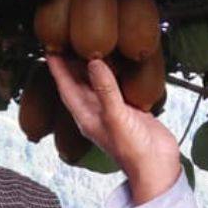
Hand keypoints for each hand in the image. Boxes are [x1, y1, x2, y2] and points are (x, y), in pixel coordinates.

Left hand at [45, 54, 181, 205]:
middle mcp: (96, 112)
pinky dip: (116, 74)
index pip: (66, 88)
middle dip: (72, 64)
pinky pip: (118, 87)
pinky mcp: (130, 110)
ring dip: (94, 67)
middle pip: (79, 84)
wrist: (156, 166)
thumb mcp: (116, 116)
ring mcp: (113, 111)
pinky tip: (119, 61)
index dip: (57, 69)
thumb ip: (105, 89)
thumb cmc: (132, 148)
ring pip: (98, 84)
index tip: (50, 49)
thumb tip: (93, 61)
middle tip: (68, 40)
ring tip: (91, 45)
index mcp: (85, 116)